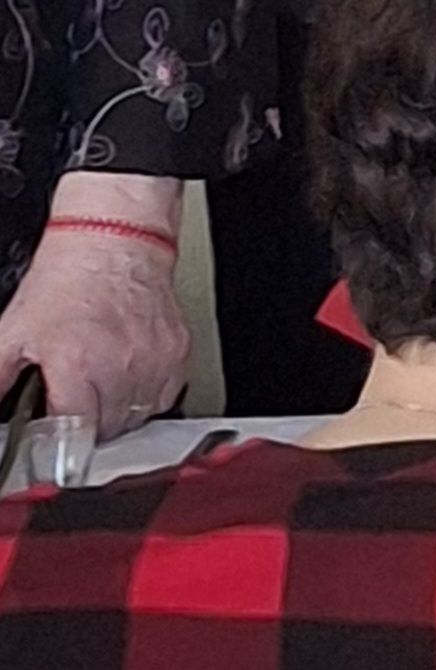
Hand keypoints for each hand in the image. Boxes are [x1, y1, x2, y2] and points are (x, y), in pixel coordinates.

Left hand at [0, 192, 189, 437]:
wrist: (114, 234)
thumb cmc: (68, 277)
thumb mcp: (13, 330)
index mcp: (78, 363)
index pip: (74, 436)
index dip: (60, 443)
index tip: (56, 440)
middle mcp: (120, 364)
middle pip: (105, 432)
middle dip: (86, 426)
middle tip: (73, 402)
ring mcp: (153, 358)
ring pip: (136, 419)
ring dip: (117, 413)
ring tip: (99, 385)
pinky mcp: (177, 351)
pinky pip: (163, 397)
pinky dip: (145, 395)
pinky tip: (127, 375)